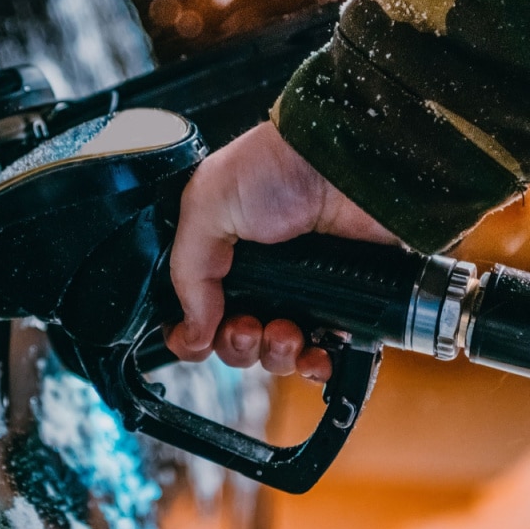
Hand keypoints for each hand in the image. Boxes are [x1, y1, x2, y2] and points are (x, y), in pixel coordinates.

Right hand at [167, 122, 396, 380]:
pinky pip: (325, 355)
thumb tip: (190, 330)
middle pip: (235, 340)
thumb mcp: (205, 205)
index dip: (194, 332)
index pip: (197, 310)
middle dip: (236, 344)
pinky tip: (313, 351)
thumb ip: (187, 272)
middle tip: (245, 326)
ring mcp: (302, 291)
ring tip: (284, 330)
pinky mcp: (343, 304)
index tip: (197, 338)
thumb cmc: (278, 166)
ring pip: (276, 353)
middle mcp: (260, 276)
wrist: (343, 164)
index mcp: (222, 253)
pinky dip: (316, 364)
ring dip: (274, 353)